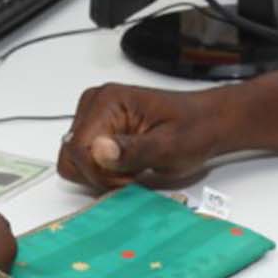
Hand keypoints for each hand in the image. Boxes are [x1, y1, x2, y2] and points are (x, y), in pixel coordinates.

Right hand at [58, 82, 231, 191]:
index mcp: (108, 101)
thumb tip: (97, 151)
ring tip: (132, 169)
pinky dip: (102, 171)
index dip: (100, 172)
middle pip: (71, 156)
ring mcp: (93, 116)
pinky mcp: (97, 128)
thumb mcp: (168, 146)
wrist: (207, 122)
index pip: (77, 149)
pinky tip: (127, 166)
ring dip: (101, 174)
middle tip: (133, 174)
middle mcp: (94, 104)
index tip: (130, 177)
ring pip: (74, 161)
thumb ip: (132, 151)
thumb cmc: (193, 131)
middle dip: (100, 175)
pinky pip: (83, 160)